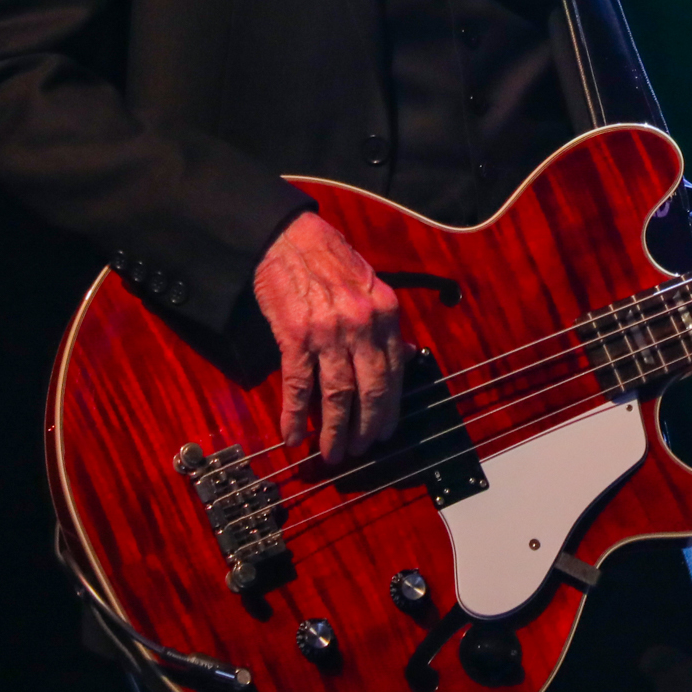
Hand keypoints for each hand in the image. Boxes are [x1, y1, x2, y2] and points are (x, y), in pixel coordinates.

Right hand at [252, 212, 402, 463]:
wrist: (287, 237)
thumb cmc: (328, 260)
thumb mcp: (370, 286)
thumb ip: (385, 325)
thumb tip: (405, 358)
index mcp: (386, 312)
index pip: (395, 372)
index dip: (391, 408)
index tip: (386, 431)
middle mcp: (363, 324)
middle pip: (372, 390)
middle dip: (366, 427)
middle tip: (359, 451)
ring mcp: (329, 332)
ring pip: (338, 395)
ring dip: (334, 431)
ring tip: (332, 454)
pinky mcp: (295, 336)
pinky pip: (299, 385)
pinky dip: (295, 416)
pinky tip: (293, 436)